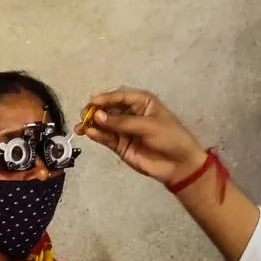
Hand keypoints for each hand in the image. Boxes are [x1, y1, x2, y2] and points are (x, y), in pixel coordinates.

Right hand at [77, 89, 208, 185]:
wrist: (179, 164)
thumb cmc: (170, 137)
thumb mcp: (148, 126)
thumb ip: (122, 122)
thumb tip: (98, 116)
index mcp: (142, 102)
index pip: (121, 96)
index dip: (106, 98)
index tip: (93, 102)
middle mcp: (131, 113)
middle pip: (109, 108)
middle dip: (96, 111)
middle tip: (85, 115)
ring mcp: (124, 130)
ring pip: (104, 124)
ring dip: (92, 124)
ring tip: (81, 126)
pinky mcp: (120, 145)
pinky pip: (106, 138)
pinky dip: (97, 135)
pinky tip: (89, 133)